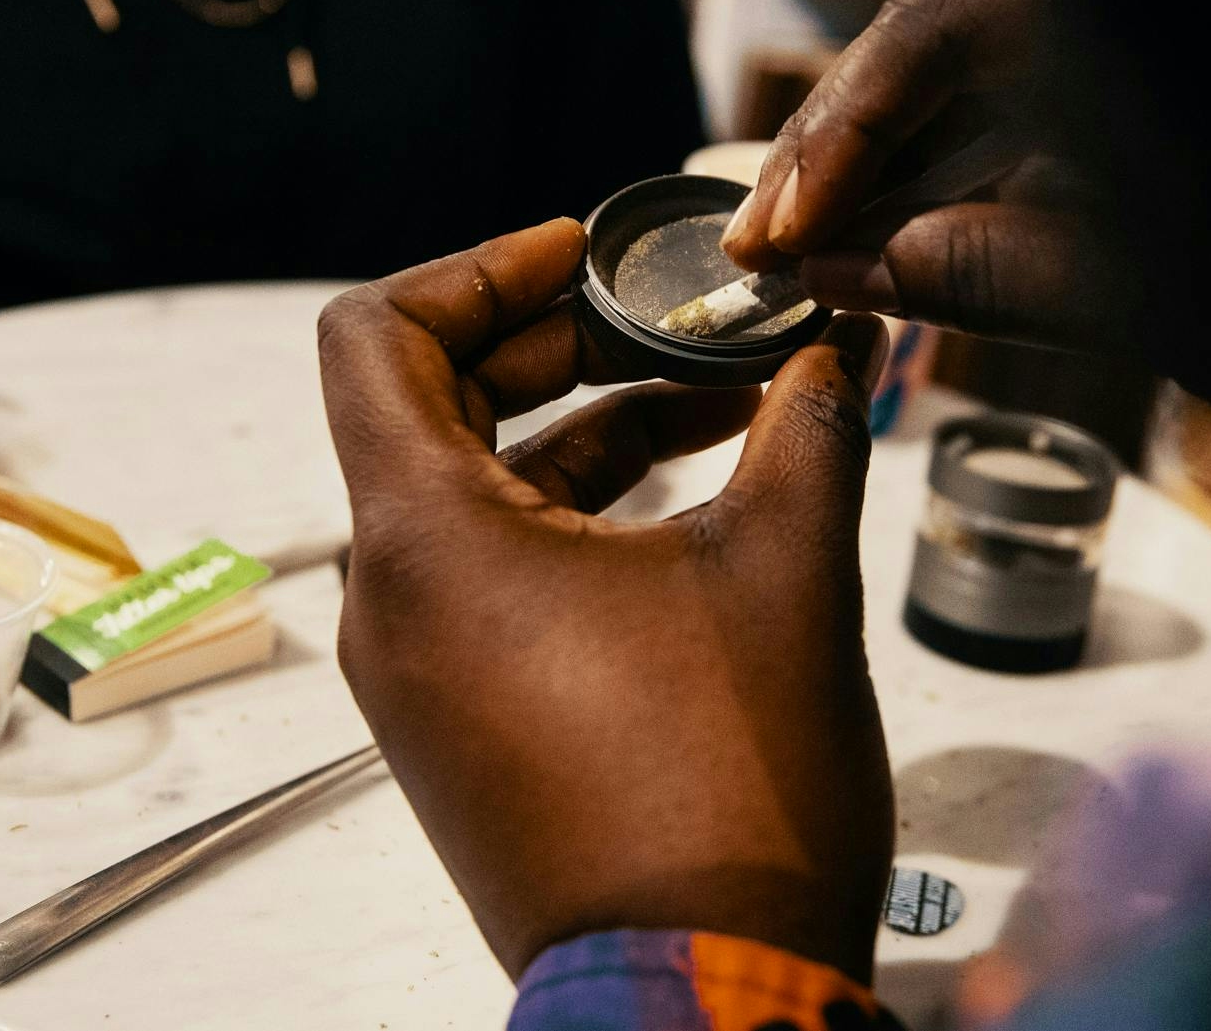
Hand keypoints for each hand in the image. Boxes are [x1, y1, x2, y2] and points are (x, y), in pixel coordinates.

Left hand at [318, 220, 895, 984]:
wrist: (702, 995)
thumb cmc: (723, 801)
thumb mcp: (786, 575)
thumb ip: (806, 432)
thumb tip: (835, 352)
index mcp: (426, 546)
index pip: (375, 339)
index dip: (478, 270)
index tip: (583, 253)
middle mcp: (393, 607)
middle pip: (431, 411)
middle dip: (560, 347)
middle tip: (675, 320)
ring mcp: (421, 680)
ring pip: (476, 503)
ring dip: (589, 437)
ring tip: (727, 410)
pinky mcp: (467, 732)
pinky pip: (497, 585)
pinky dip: (580, 525)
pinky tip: (701, 515)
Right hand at [720, 0, 1139, 351]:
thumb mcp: (1115, 282)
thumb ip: (972, 272)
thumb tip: (831, 274)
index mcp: (1083, 5)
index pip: (930, 31)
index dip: (842, 136)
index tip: (790, 235)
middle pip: (916, 45)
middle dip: (829, 152)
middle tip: (755, 247)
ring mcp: (1070, 30)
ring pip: (934, 78)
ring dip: (860, 169)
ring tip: (785, 249)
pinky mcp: (1074, 77)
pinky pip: (975, 106)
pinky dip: (916, 172)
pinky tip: (857, 232)